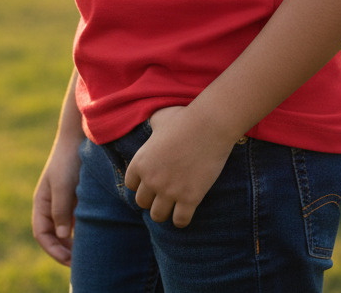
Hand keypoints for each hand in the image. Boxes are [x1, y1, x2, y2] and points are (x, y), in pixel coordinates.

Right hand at [32, 139, 83, 265]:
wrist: (80, 137)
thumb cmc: (68, 160)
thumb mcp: (62, 185)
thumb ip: (60, 210)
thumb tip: (62, 236)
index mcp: (42, 202)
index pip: (42, 234)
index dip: (52, 249)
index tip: (68, 259)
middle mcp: (50, 203)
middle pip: (53, 234)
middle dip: (63, 250)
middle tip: (79, 262)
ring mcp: (63, 200)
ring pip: (64, 228)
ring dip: (72, 241)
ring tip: (85, 252)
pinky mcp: (75, 195)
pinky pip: (75, 218)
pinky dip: (79, 229)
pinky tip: (91, 234)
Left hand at [124, 105, 236, 227]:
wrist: (209, 124)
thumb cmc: (185, 118)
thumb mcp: (160, 118)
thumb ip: (152, 127)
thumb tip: (153, 126)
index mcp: (140, 162)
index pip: (131, 185)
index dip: (141, 183)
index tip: (151, 180)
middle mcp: (151, 180)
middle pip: (142, 203)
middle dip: (152, 198)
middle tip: (164, 192)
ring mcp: (170, 191)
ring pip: (158, 216)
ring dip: (165, 211)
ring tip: (173, 204)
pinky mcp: (189, 198)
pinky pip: (180, 221)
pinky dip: (182, 219)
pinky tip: (187, 210)